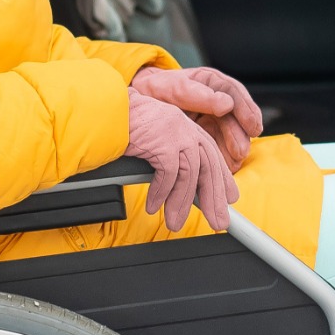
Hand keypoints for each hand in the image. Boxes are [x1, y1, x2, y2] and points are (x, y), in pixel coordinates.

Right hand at [125, 93, 239, 231]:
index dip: (222, 179)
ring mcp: (176, 133)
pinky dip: (161, 194)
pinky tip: (153, 206)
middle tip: (218, 221)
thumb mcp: (153, 139)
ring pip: (189, 175)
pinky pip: (168, 175)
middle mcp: (185, 128)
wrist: (105, 112)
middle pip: (208, 167)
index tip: (229, 198)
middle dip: (213, 198)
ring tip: (175, 222)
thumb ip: (169, 157)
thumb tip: (177, 188)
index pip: (211, 156)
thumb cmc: (122, 126)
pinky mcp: (163, 141)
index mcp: (185, 126)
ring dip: (181, 203)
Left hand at [130, 66, 262, 169]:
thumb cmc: (154, 91)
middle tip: (241, 151)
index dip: (246, 111)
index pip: (235, 94)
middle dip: (241, 136)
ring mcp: (215, 120)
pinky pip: (221, 148)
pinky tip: (226, 168)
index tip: (253, 126)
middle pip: (237, 118)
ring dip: (236, 149)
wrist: (140, 103)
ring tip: (234, 161)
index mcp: (212, 83)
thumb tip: (226, 103)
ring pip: (233, 135)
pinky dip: (224, 158)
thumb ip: (196, 94)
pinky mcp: (210, 137)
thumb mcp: (170, 88)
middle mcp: (218, 101)